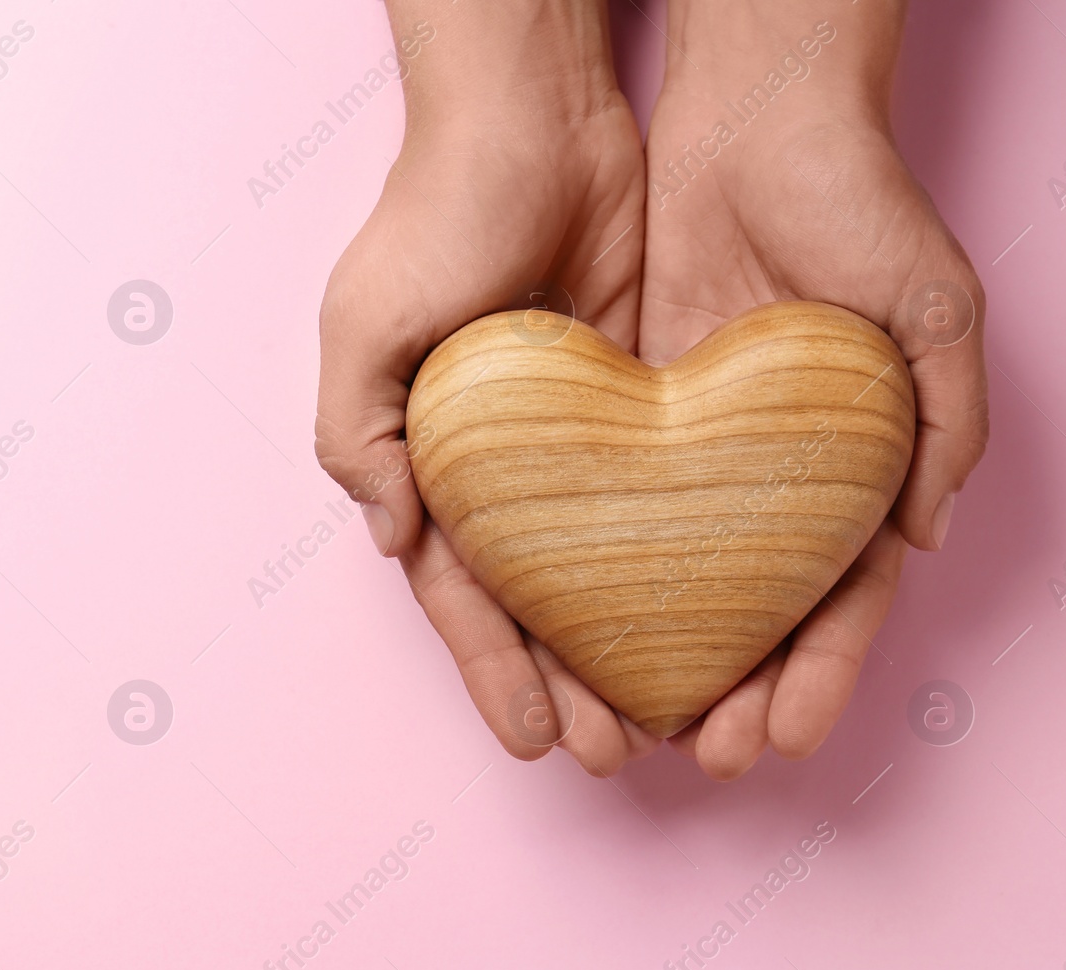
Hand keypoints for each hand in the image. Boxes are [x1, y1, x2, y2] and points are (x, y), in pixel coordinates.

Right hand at [316, 0, 658, 774]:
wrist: (532, 119)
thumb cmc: (431, 215)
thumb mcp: (363, 326)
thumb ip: (360, 438)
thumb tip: (395, 540)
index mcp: (424, 461)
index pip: (462, 593)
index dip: (495, 672)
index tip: (537, 742)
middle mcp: (496, 467)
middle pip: (535, 600)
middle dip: (568, 682)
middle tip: (620, 754)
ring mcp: (567, 441)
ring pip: (599, 568)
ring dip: (625, 643)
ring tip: (673, 712)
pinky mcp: (634, 405)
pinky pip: (655, 501)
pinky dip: (672, 564)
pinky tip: (706, 613)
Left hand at [639, 1, 988, 779]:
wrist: (752, 118)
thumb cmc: (859, 201)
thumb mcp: (933, 303)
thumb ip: (946, 418)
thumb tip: (924, 539)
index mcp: (860, 465)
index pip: (842, 597)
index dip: (819, 673)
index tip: (780, 738)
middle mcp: (780, 472)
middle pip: (757, 609)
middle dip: (735, 688)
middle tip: (698, 754)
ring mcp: (707, 449)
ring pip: (683, 579)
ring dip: (662, 655)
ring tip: (630, 724)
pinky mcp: (637, 415)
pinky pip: (617, 508)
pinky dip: (602, 575)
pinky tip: (577, 630)